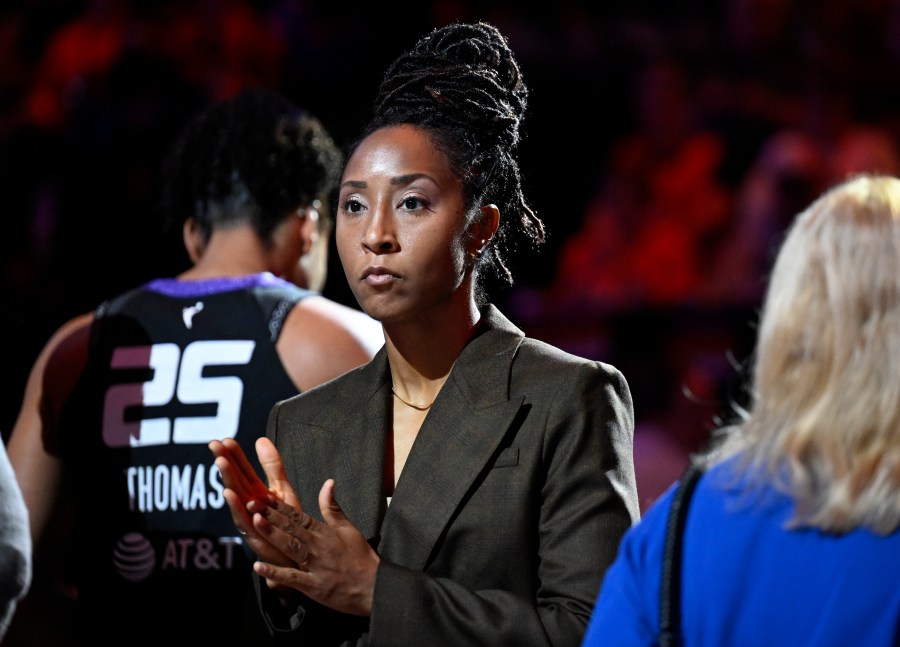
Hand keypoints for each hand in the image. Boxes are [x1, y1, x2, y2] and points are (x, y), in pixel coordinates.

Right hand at [209, 437, 299, 567]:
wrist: (298, 555)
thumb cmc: (287, 522)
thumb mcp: (282, 489)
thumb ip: (272, 466)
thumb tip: (261, 439)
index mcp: (255, 492)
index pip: (242, 470)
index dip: (234, 454)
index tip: (224, 439)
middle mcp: (248, 505)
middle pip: (234, 481)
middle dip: (224, 462)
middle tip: (214, 445)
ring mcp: (249, 520)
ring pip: (235, 498)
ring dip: (227, 481)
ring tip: (221, 463)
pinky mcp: (254, 536)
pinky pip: (243, 521)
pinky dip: (236, 508)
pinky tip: (230, 495)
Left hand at [250, 478, 379, 616]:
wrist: (374, 586)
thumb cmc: (360, 556)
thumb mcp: (348, 527)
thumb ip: (332, 507)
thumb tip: (328, 482)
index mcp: (324, 532)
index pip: (298, 516)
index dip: (279, 506)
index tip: (262, 496)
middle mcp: (317, 546)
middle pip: (290, 528)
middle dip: (269, 515)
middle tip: (251, 503)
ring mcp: (315, 565)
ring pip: (290, 547)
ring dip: (272, 535)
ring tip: (255, 523)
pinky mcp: (313, 586)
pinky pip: (292, 578)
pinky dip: (276, 572)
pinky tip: (259, 566)